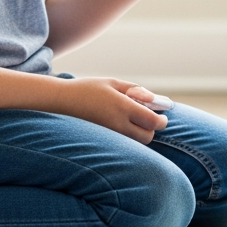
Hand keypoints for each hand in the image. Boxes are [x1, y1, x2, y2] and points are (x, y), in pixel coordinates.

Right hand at [52, 76, 168, 143]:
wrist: (63, 101)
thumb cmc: (90, 89)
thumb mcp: (114, 83)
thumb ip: (137, 91)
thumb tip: (155, 100)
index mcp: (122, 107)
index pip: (153, 121)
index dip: (162, 120)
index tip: (162, 116)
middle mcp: (118, 124)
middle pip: (147, 137)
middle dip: (152, 129)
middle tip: (148, 118)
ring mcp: (110, 135)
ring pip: (136, 143)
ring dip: (140, 133)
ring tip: (133, 120)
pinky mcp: (104, 141)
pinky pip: (124, 143)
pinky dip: (129, 137)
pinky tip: (122, 125)